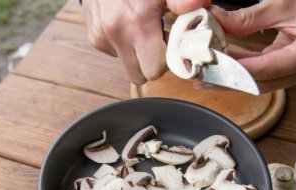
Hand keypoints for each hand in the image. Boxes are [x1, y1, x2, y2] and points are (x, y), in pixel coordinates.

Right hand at [82, 0, 209, 84]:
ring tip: (143, 27)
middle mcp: (116, 33)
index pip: (155, 69)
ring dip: (139, 54)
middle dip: (153, 63)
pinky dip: (125, 43)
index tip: (173, 45)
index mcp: (136, 22)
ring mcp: (101, 37)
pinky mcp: (94, 37)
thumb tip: (201, 4)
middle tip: (160, 39)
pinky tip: (128, 23)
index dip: (168, 61)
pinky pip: (116, 53)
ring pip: (128, 65)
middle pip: (140, 76)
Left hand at [207, 0, 295, 92]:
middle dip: (228, 80)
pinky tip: (221, 70)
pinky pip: (264, 77)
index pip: (266, 69)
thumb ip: (248, 17)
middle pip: (260, 83)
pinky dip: (242, 73)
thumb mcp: (283, 2)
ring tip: (203, 76)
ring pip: (260, 84)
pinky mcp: (294, 72)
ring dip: (231, 80)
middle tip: (198, 75)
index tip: (209, 65)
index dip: (235, 69)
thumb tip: (215, 22)